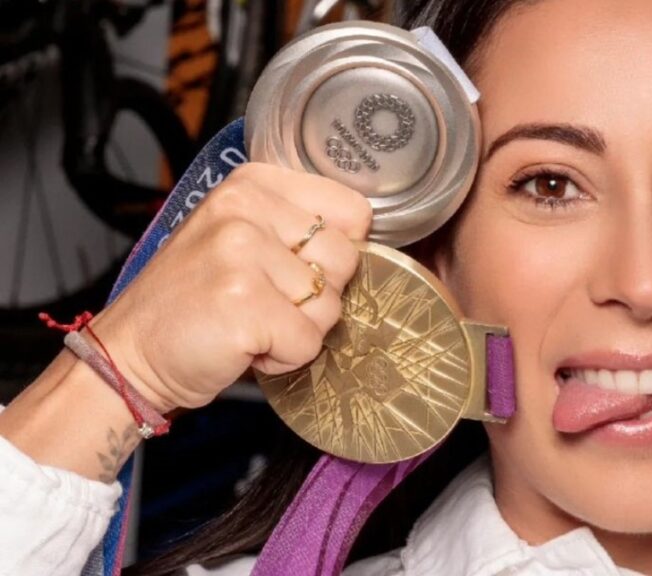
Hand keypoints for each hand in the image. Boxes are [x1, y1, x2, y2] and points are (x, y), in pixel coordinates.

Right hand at [90, 162, 371, 411]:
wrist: (129, 352)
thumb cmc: (193, 300)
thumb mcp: (240, 237)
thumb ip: (296, 228)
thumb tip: (363, 245)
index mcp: (253, 184)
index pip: (352, 210)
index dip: (337, 253)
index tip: (298, 269)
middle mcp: (246, 208)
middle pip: (347, 260)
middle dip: (318, 297)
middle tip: (267, 303)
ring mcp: (242, 254)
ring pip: (331, 306)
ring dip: (298, 330)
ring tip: (252, 324)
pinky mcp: (244, 304)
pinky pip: (308, 342)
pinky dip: (284, 359)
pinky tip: (244, 346)